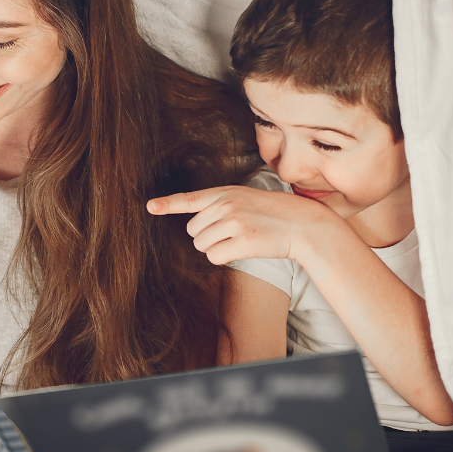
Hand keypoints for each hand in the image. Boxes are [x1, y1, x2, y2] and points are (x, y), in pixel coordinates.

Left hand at [146, 184, 333, 265]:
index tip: (150, 206)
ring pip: (202, 246)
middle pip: (193, 232)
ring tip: (240, 239)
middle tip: (233, 233)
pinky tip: (243, 249)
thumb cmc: (272, 213)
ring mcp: (234, 222)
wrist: (302, 223)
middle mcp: (226, 205)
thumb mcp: (244, 199)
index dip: (167, 204)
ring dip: (216, 248)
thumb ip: (219, 206)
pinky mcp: (243, 241)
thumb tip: (195, 230)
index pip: (190, 199)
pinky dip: (225, 258)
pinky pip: (215, 257)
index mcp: (224, 193)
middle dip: (207, 237)